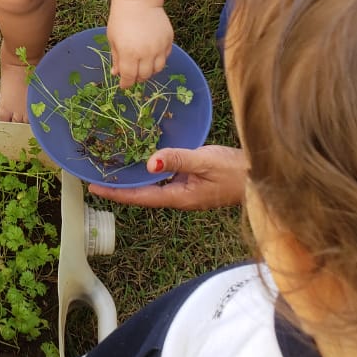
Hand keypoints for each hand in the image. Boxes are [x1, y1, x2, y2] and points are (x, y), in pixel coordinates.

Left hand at [89, 145, 246, 209]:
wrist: (262, 178)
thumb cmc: (236, 171)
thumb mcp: (205, 161)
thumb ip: (177, 159)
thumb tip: (149, 162)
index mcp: (179, 197)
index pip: (140, 197)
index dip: (116, 193)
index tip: (94, 188)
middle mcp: (179, 197)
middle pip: (142, 194)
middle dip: (119, 187)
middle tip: (96, 176)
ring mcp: (186, 191)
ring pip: (153, 186)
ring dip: (133, 179)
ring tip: (112, 168)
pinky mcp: (193, 183)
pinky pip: (165, 179)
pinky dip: (150, 171)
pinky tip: (143, 160)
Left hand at [106, 0, 171, 85]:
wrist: (138, 1)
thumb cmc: (120, 20)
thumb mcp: (113, 39)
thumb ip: (116, 58)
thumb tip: (117, 74)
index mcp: (129, 53)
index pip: (129, 77)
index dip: (126, 84)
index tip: (124, 85)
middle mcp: (146, 52)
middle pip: (145, 75)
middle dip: (137, 78)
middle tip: (133, 76)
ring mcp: (159, 46)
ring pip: (158, 69)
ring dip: (149, 71)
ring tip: (143, 67)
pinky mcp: (168, 40)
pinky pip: (165, 57)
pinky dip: (158, 60)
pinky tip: (151, 55)